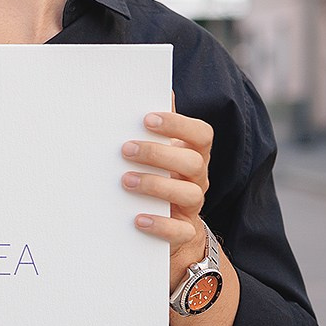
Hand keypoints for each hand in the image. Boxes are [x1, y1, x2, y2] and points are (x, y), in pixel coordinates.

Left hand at [121, 106, 214, 291]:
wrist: (170, 232)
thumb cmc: (159, 181)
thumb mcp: (159, 155)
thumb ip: (155, 128)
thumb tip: (156, 91)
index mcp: (193, 155)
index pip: (201, 135)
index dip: (178, 125)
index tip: (148, 118)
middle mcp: (198, 179)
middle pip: (193, 162)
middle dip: (159, 153)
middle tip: (126, 149)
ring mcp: (193, 207)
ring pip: (190, 194)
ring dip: (156, 185)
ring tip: (125, 181)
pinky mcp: (185, 233)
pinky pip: (181, 231)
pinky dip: (161, 225)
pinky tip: (138, 219)